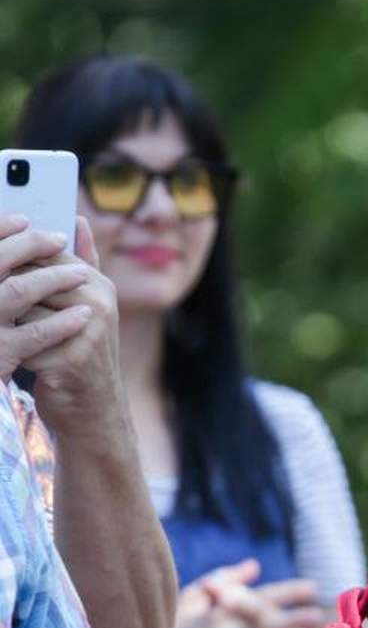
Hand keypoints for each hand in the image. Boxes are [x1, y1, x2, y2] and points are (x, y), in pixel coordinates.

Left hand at [5, 218, 123, 436]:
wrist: (95, 408)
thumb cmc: (80, 353)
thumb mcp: (87, 304)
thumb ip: (84, 261)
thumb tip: (76, 219)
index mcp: (96, 283)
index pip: (43, 255)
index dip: (14, 267)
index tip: (3, 281)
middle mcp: (97, 301)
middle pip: (29, 280)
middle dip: (6, 295)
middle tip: (4, 308)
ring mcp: (89, 329)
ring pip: (22, 309)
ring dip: (7, 324)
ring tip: (11, 334)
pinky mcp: (74, 357)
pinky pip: (25, 342)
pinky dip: (13, 352)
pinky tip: (15, 358)